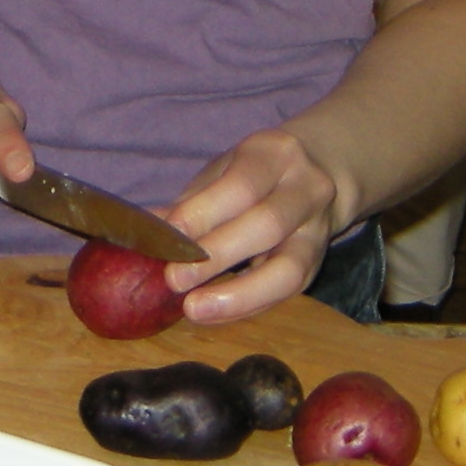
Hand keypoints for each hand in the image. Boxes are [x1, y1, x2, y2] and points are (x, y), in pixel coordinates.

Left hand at [163, 125, 352, 329]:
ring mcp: (317, 231)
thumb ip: (191, 200)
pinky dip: (247, 305)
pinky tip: (215, 312)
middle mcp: (307, 189)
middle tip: (175, 279)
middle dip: (218, 255)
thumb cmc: (256, 173)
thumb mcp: (224, 170)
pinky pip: (286, 292)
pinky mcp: (317, 265)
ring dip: (238, 294)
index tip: (165, 237)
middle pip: (268, 225)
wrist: (319, 172)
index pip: (241, 185)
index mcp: (276, 154)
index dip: (203, 213)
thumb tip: (146, 230)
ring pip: (288, 269)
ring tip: (195, 308)